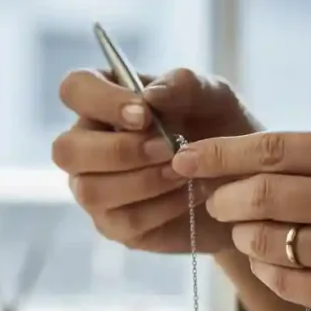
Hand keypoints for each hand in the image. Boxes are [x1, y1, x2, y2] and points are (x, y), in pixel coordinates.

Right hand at [53, 67, 255, 252]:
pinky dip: (163, 207)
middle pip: (66, 150)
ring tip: (185, 173)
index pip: (74, 90)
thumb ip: (183, 85)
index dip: (102, 101)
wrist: (244, 181)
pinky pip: (125, 220)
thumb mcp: (214, 96)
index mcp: (103, 102)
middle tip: (168, 149)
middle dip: (119, 151)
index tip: (145, 115)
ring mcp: (96, 189)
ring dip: (144, 181)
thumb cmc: (220, 128)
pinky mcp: (116, 226)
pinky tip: (190, 194)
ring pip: (91, 190)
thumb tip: (150, 95)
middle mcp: (88, 146)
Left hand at [171, 131, 310, 310]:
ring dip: (245, 238)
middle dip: (223, 199)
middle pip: (261, 194)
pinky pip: (287, 283)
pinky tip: (274, 265)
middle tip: (212, 202)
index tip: (185, 158)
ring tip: (247, 234)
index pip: (273, 148)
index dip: (219, 154)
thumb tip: (250, 162)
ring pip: (268, 242)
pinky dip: (269, 272)